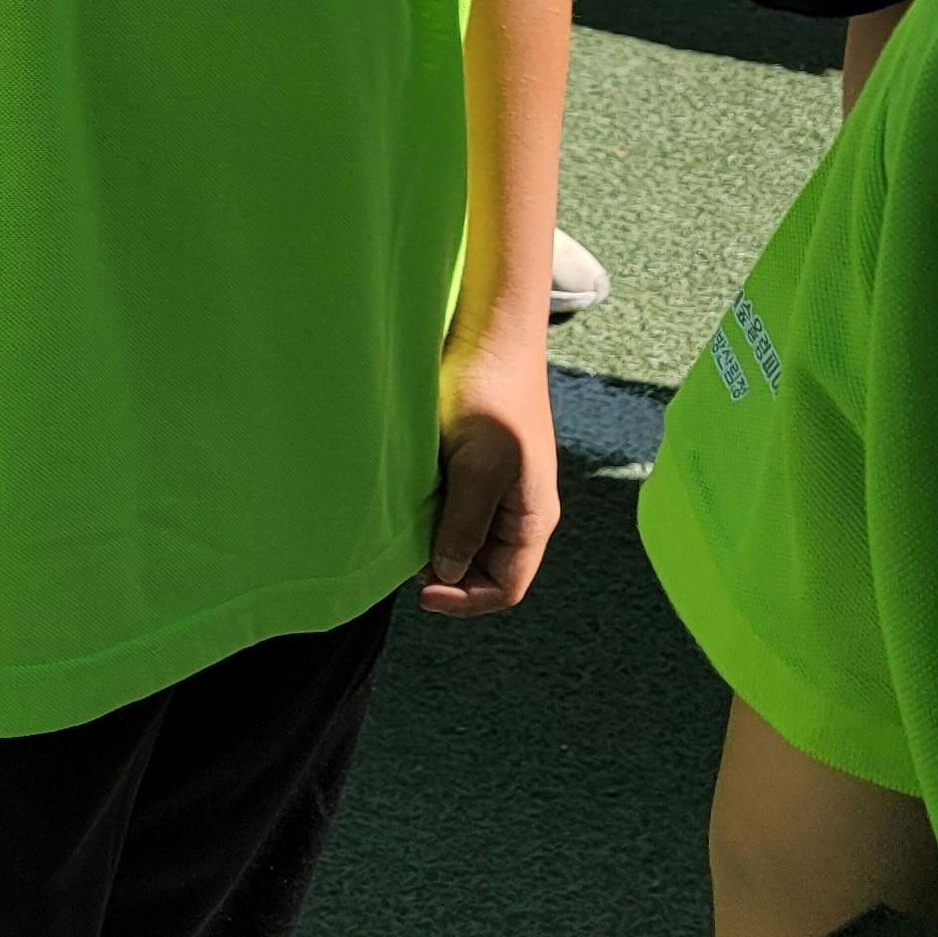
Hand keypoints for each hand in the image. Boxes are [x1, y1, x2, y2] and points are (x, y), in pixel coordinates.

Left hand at [422, 321, 558, 617]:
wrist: (489, 335)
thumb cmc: (490, 395)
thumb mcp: (476, 465)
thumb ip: (465, 523)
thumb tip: (448, 575)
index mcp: (533, 517)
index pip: (506, 587)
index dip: (465, 601)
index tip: (420, 592)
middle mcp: (520, 510)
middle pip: (486, 570)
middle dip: (448, 575)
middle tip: (404, 560)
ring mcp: (500, 489)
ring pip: (469, 542)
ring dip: (438, 547)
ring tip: (404, 535)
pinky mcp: (478, 467)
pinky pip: (459, 511)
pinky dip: (434, 519)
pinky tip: (409, 507)